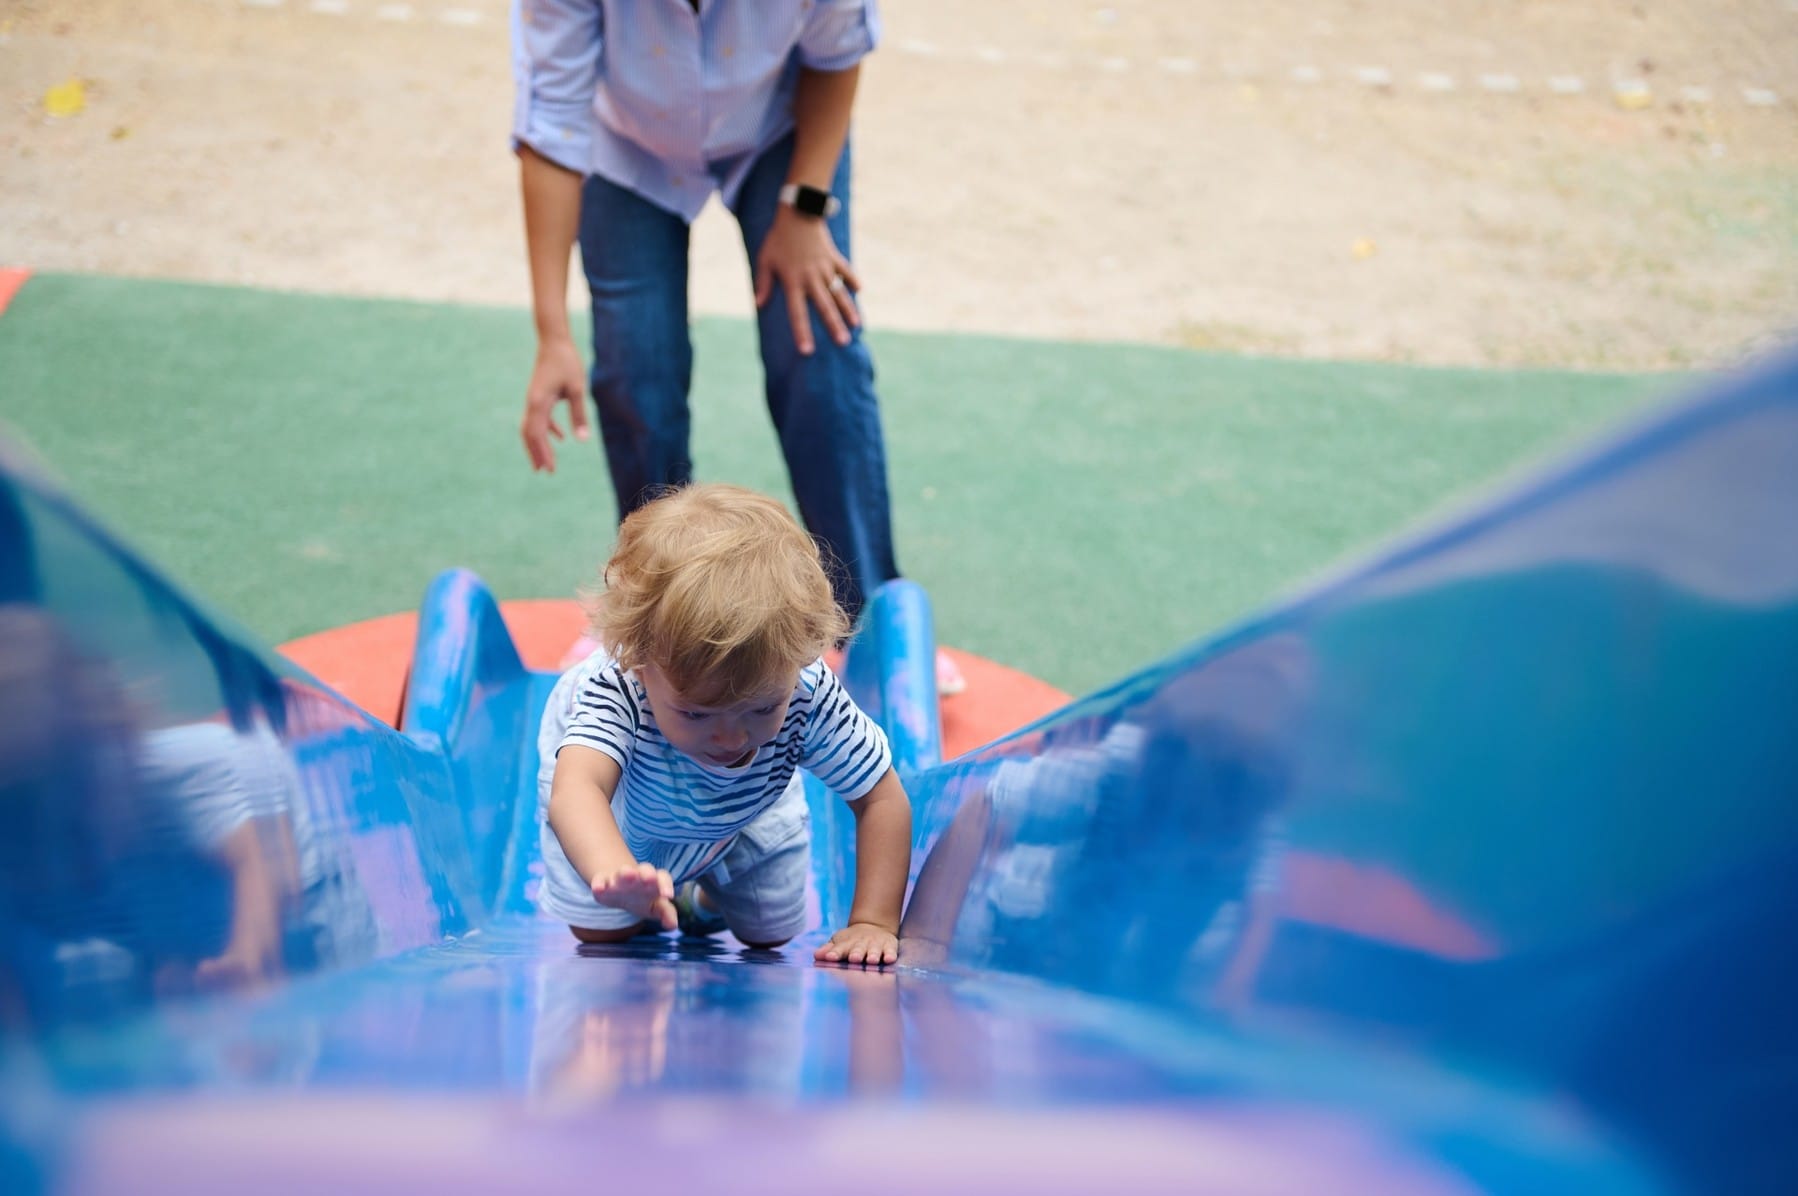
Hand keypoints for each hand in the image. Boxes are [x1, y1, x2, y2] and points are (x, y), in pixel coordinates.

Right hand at [520, 336, 589, 472]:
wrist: (554, 341)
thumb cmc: (567, 362)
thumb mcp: (577, 388)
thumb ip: (579, 413)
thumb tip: (582, 439)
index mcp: (538, 403)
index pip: (537, 434)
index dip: (543, 453)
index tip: (550, 469)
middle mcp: (532, 403)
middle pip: (530, 434)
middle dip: (537, 453)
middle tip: (545, 472)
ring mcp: (533, 399)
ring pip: (532, 427)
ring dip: (538, 444)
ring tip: (545, 462)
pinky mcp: (539, 395)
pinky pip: (539, 417)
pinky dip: (548, 429)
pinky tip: (561, 437)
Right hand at [592, 861, 676, 930]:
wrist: (620, 889)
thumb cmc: (643, 898)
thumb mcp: (656, 907)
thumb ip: (666, 913)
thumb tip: (673, 925)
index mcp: (654, 881)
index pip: (663, 877)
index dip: (666, 885)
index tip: (668, 896)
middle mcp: (638, 876)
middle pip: (645, 870)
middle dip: (647, 873)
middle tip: (649, 878)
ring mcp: (619, 877)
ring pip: (623, 872)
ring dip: (625, 873)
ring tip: (627, 874)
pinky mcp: (602, 881)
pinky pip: (600, 880)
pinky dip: (599, 883)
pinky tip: (599, 888)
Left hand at [754, 206, 860, 355]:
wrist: (797, 211)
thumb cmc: (777, 239)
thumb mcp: (765, 259)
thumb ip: (762, 282)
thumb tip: (758, 304)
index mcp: (793, 281)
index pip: (797, 312)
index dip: (802, 332)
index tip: (807, 350)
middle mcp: (811, 277)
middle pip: (824, 306)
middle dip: (833, 326)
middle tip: (843, 343)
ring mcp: (825, 268)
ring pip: (838, 292)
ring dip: (848, 309)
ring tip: (856, 325)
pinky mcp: (834, 257)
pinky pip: (845, 270)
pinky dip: (852, 279)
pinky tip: (860, 291)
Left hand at [814, 921, 897, 967]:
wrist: (874, 926)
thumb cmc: (852, 941)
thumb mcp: (839, 942)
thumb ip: (828, 950)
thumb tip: (816, 955)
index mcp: (847, 944)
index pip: (839, 949)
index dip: (834, 953)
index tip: (830, 957)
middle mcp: (861, 944)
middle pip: (858, 949)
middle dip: (856, 953)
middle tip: (854, 958)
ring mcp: (876, 945)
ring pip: (874, 950)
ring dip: (873, 954)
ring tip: (872, 960)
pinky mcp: (889, 946)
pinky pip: (891, 951)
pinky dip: (890, 955)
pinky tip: (890, 959)